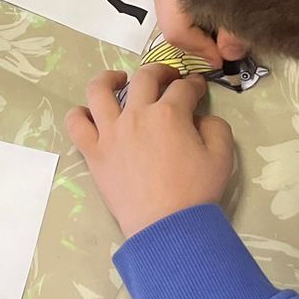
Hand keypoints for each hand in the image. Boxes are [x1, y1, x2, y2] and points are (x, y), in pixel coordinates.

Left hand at [64, 64, 235, 238]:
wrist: (168, 227)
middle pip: (144, 78)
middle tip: (167, 77)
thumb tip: (201, 117)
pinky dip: (79, 114)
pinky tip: (89, 113)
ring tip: (118, 80)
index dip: (193, 84)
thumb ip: (216, 128)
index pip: (183, 88)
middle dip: (160, 71)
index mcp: (169, 114)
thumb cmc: (196, 193)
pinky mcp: (94, 152)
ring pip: (99, 90)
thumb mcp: (222, 158)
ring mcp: (110, 132)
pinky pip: (76, 124)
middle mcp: (136, 115)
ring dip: (109, 78)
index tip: (196, 87)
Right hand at [147, 0, 248, 67]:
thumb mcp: (246, 3)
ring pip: (172, 14)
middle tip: (224, 45)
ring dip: (196, 26)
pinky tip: (218, 9)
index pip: (177, 32)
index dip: (201, 52)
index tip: (224, 60)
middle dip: (198, 41)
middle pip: (171, 24)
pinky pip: (177, 0)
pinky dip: (195, 11)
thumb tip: (228, 53)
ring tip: (224, 26)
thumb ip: (236, 34)